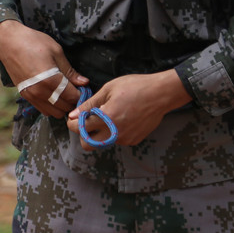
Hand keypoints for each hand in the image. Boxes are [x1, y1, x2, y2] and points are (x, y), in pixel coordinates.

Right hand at [0, 20, 87, 117]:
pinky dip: (51, 106)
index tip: (84, 88)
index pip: (72, 97)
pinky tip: (54, 94)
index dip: (81, 94)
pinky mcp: (25, 95)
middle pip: (64, 108)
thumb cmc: (33, 42)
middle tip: (76, 90)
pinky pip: (42, 109)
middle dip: (73, 101)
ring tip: (65, 93)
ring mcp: (31, 96)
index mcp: (50, 80)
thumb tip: (84, 82)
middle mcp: (40, 92)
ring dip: (62, 106)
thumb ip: (70, 71)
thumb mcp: (56, 51)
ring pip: (53, 113)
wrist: (8, 42)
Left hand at [66, 70, 191, 149]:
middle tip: (87, 121)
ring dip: (100, 132)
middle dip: (84, 135)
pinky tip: (122, 117)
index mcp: (106, 118)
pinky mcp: (133, 140)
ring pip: (103, 141)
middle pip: (88, 145)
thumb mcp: (109, 89)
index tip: (73, 118)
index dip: (72, 123)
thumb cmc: (135, 87)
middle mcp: (114, 133)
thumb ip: (90, 104)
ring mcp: (125, 139)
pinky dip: (114, 131)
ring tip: (109, 114)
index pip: (80, 129)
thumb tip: (73, 114)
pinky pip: (117, 139)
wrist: (161, 94)